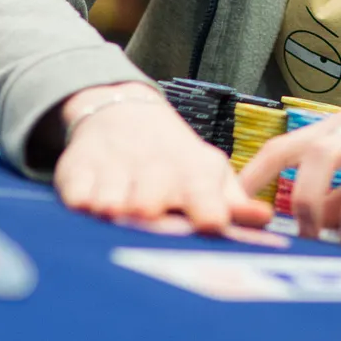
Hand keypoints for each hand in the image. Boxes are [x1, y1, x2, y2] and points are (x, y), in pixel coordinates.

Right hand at [54, 83, 270, 233]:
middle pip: (149, 208)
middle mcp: (155, 170)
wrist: (124, 114)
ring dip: (114, 218)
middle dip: (149, 222)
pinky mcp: (76, 170)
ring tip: (120, 215)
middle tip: (150, 226)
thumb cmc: (175, 159)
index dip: (208, 214)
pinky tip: (91, 202)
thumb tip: (264, 219)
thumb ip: (233, 202)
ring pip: (111, 206)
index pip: (205, 198)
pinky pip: (76, 199)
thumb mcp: (209, 173)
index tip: (209, 225)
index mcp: (195, 174)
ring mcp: (114, 169)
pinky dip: (81, 207)